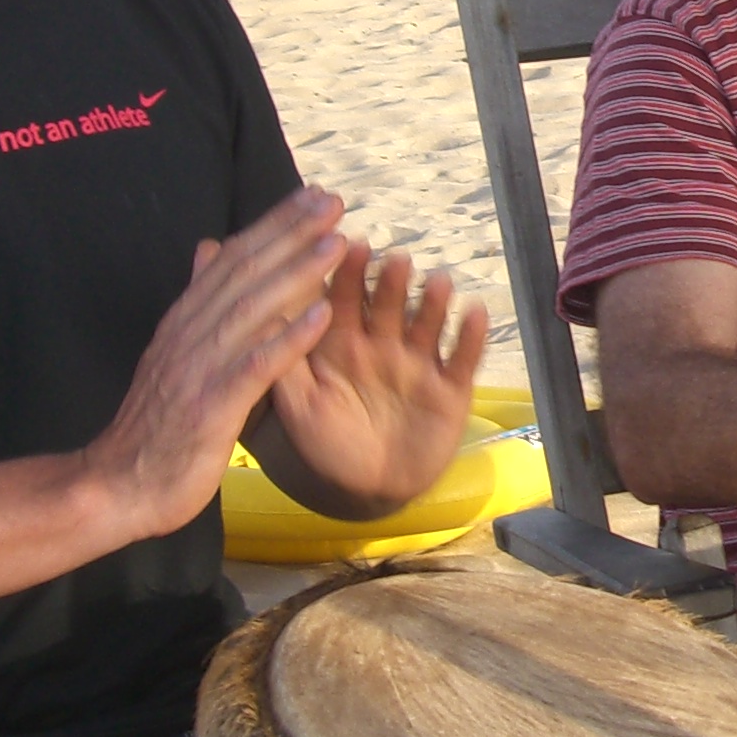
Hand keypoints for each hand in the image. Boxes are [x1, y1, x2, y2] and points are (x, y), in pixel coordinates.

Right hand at [81, 189, 346, 542]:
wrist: (118, 486)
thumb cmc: (154, 426)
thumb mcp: (172, 355)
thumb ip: (196, 304)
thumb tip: (206, 249)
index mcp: (183, 322)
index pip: (231, 260)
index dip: (273, 225)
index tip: (311, 195)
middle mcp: (189, 335)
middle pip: (244, 272)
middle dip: (291, 233)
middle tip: (333, 201)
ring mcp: (198, 369)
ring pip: (253, 309)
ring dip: (297, 273)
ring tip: (337, 243)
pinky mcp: (210, 407)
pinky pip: (256, 367)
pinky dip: (289, 338)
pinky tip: (322, 315)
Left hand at [264, 243, 493, 515]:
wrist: (367, 491)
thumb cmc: (326, 446)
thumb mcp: (299, 408)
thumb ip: (283, 364)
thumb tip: (260, 314)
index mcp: (341, 345)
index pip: (343, 300)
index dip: (345, 275)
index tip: (347, 245)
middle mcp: (381, 345)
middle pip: (388, 305)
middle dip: (391, 282)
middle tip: (394, 258)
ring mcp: (418, 364)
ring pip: (428, 324)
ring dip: (434, 302)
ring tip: (437, 281)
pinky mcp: (450, 389)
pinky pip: (463, 359)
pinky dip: (470, 337)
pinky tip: (476, 312)